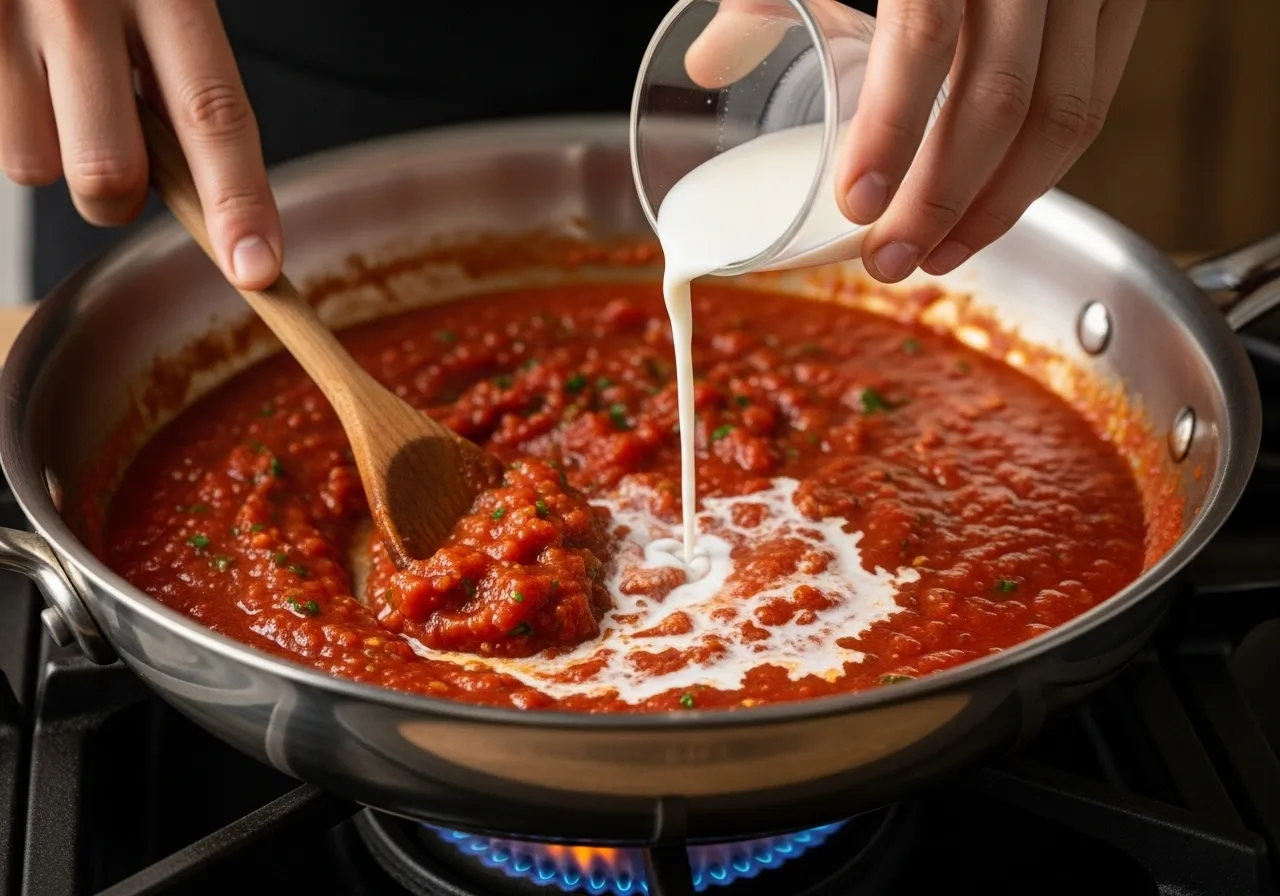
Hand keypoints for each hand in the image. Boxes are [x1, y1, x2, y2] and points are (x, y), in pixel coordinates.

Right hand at [0, 0, 281, 289]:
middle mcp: (80, 2)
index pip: (215, 116)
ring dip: (47, 151)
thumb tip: (204, 186)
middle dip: (118, 195)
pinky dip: (6, 119)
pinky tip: (11, 64)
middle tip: (113, 148)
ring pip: (32, 167)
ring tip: (48, 81)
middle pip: (110, 174)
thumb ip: (184, 67)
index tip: (258, 268)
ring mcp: (1, 16)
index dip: (239, 202)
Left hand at [685, 0, 1145, 283]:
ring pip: (1065, 112)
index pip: (921, 37)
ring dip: (1003, 204)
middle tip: (891, 261)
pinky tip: (1001, 205)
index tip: (856, 205)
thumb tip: (706, 62)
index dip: (890, 131)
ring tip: (942, 256)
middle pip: (1002, 97)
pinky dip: (1048, 162)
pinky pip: (1097, 93)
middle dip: (945, 200)